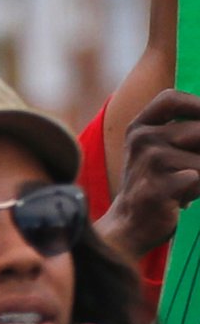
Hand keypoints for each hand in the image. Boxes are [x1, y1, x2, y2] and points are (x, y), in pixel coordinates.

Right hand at [97, 88, 199, 258]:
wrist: (131, 223)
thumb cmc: (158, 181)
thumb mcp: (162, 148)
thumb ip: (187, 129)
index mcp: (140, 127)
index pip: (172, 99)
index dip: (197, 106)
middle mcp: (141, 140)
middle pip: (199, 130)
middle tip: (192, 169)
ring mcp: (147, 163)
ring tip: (186, 184)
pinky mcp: (156, 187)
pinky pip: (197, 179)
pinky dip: (197, 190)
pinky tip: (182, 199)